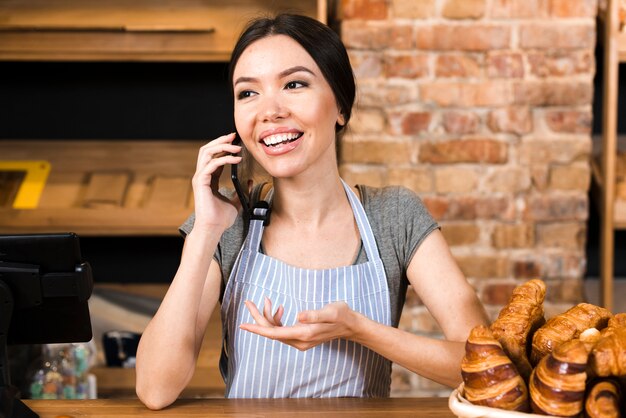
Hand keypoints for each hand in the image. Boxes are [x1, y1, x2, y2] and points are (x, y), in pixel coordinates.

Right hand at [191, 133, 241, 230]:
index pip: (214, 157)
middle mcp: (202, 175)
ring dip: (222, 146)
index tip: (237, 142)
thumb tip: (249, 181)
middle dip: (221, 141)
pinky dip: (224, 159)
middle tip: (234, 136)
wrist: (213, 229)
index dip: (224, 147)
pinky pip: (211, 164)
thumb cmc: (221, 218)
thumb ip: (241, 191)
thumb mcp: (236, 202)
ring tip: (236, 146)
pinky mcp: (200, 182)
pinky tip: (236, 159)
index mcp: (209, 179)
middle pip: (207, 150)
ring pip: (206, 153)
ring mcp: (200, 178)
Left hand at [239, 298, 360, 350]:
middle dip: (259, 317)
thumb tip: (298, 315)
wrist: (350, 325)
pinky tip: (278, 308)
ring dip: (268, 316)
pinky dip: (276, 319)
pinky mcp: (300, 337)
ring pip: (275, 331)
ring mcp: (299, 341)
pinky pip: (282, 330)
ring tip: (266, 300)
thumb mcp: (330, 311)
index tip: (242, 325)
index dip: (257, 329)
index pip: (274, 333)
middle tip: (248, 302)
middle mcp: (299, 341)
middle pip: (272, 332)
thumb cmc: (341, 315)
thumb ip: (314, 314)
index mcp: (304, 334)